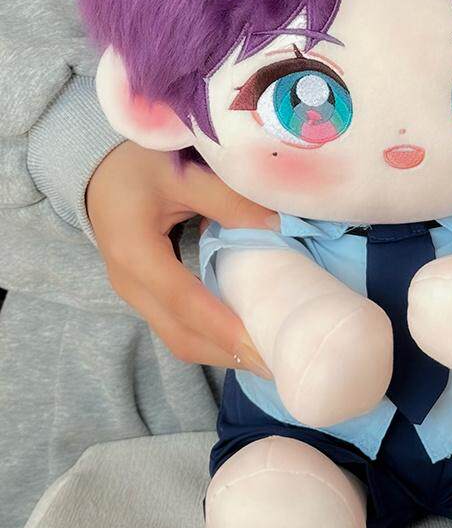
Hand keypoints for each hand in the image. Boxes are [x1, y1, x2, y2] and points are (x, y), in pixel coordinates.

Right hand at [87, 141, 276, 375]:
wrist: (97, 168)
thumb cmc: (137, 164)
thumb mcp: (184, 173)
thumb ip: (228, 200)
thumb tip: (278, 225)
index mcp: (135, 254)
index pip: (184, 301)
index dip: (222, 326)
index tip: (261, 343)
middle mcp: (130, 284)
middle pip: (181, 334)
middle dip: (228, 353)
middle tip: (278, 362)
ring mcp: (136, 294)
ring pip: (179, 337)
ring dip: (222, 351)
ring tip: (268, 357)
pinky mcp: (147, 294)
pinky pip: (179, 326)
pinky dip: (212, 337)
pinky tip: (246, 337)